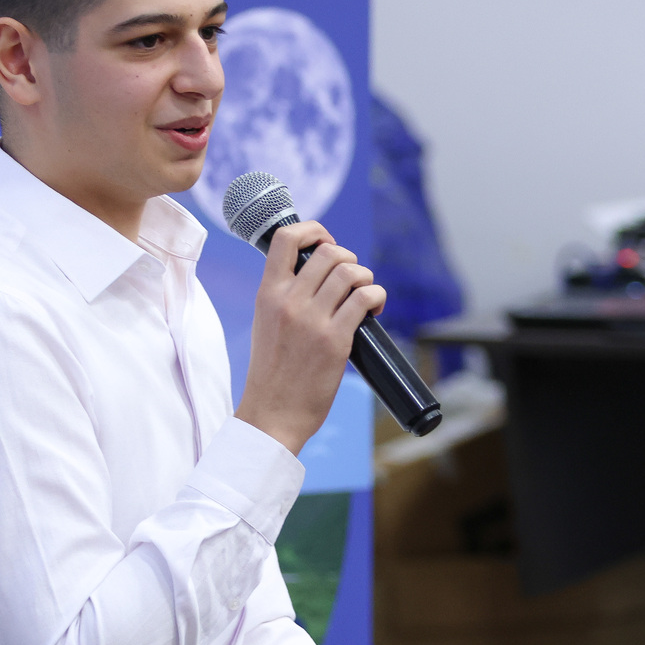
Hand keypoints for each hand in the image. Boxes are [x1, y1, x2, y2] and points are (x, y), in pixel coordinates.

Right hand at [234, 221, 385, 455]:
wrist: (272, 413)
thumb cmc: (272, 372)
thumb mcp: (266, 323)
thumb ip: (284, 296)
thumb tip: (317, 272)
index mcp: (267, 294)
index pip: (285, 238)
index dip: (313, 230)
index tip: (325, 243)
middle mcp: (288, 301)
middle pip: (329, 252)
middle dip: (348, 259)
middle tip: (351, 280)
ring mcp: (312, 319)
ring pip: (351, 272)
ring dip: (365, 279)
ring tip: (364, 296)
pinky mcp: (335, 340)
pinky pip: (366, 298)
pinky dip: (377, 297)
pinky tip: (374, 311)